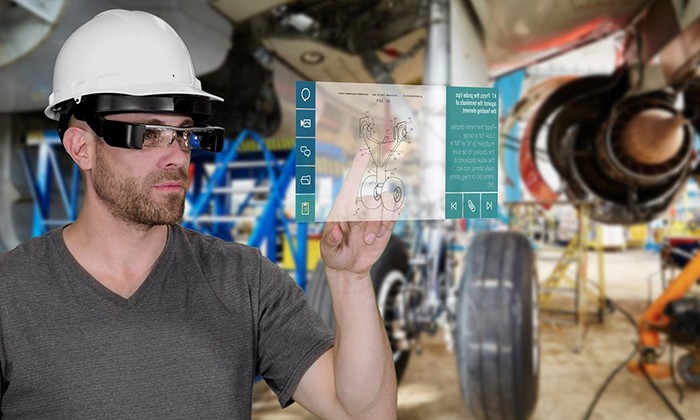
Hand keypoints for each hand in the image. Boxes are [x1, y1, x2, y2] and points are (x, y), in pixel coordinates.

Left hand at [320, 149, 398, 275]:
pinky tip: (381, 233)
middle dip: (373, 221)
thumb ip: (329, 241)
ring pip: (387, 204)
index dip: (358, 167)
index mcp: (343, 208)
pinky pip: (394, 212)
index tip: (364, 151)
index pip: (351, 184)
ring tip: (372, 240)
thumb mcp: (327, 252)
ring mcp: (373, 214)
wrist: (348, 268)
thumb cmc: (334, 256)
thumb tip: (336, 230)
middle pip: (374, 200)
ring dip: (382, 222)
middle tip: (366, 241)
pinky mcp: (385, 224)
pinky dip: (390, 221)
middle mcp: (359, 207)